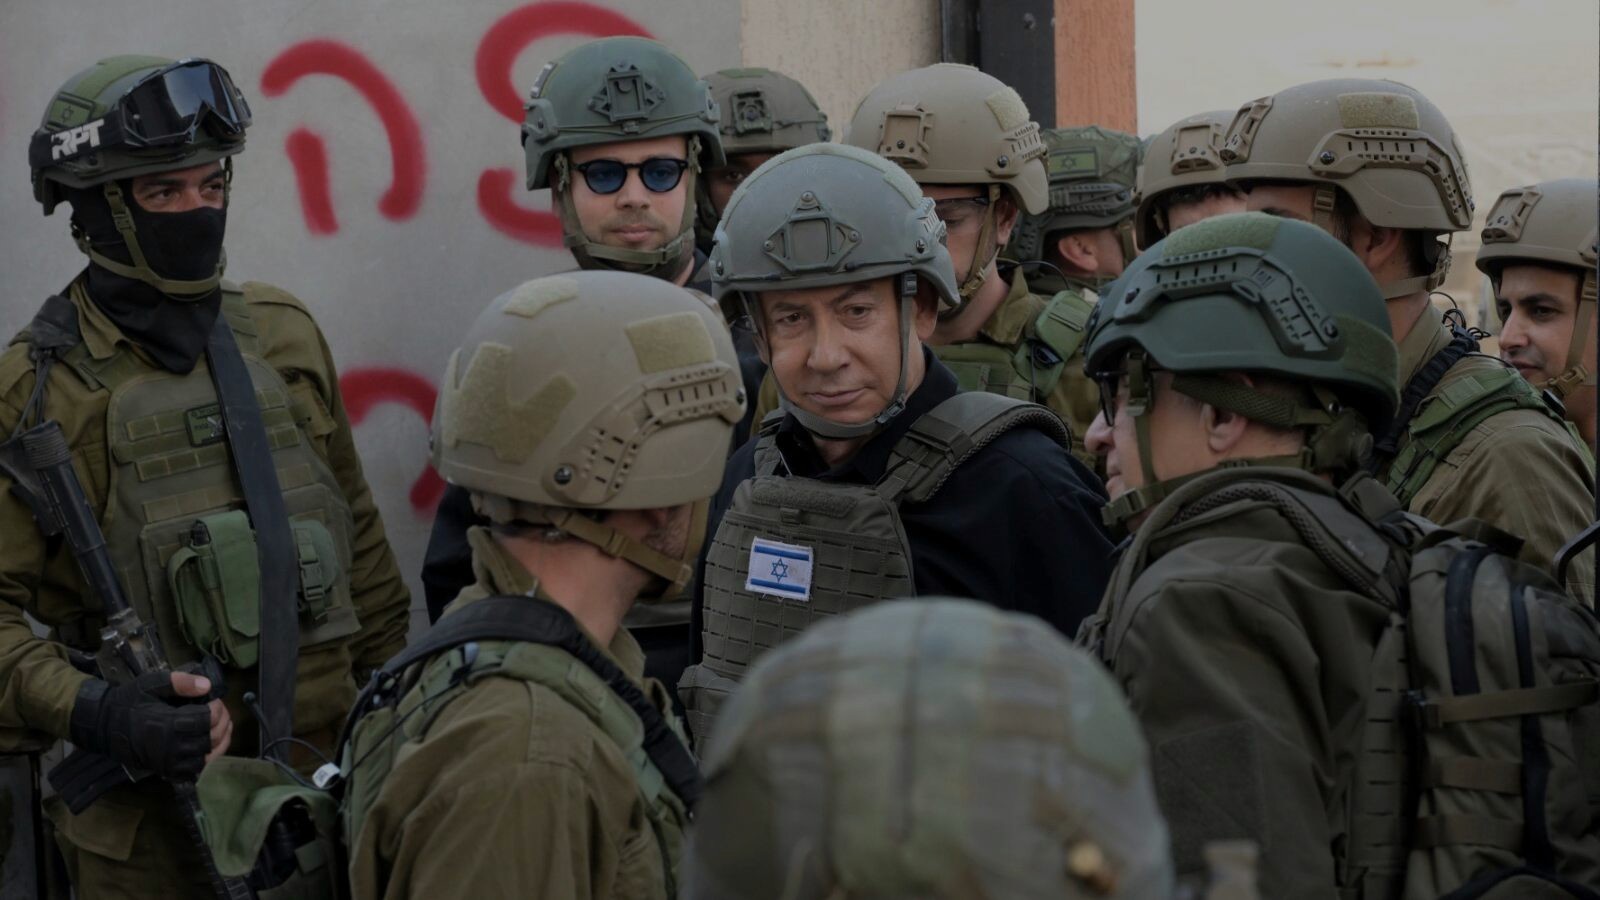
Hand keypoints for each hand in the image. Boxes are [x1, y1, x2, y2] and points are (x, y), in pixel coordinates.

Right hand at [69, 671, 212, 779]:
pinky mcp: (167, 771)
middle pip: (211, 737)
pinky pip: (196, 770)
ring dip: (220, 741)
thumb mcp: (152, 684)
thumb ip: (180, 682)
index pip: (207, 719)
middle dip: (222, 721)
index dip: (217, 708)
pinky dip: (208, 758)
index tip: (214, 699)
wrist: (104, 726)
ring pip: (208, 757)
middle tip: (220, 710)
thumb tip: (208, 685)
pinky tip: (210, 744)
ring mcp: (170, 763)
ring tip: (222, 726)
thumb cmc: (129, 702)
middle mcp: (171, 747)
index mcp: (168, 724)